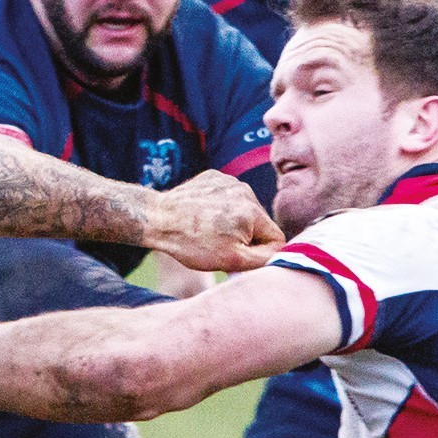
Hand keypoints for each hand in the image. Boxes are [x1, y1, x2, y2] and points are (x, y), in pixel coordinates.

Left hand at [146, 171, 284, 272]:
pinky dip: (220, 207)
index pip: (275, 238)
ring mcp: (229, 180)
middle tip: (220, 244)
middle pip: (259, 223)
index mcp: (253, 212)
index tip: (239, 256)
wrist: (156, 219)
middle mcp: (245, 191)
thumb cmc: (191, 243)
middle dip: (246, 236)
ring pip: (244, 209)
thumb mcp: (231, 261)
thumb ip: (264, 259)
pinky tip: (203, 216)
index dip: (260, 252)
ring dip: (233, 222)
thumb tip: (282, 253)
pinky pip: (228, 197)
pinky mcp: (214, 177)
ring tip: (209, 230)